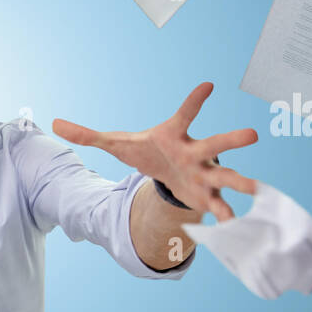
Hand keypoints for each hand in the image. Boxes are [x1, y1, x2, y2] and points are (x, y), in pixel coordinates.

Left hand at [53, 82, 258, 219]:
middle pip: (215, 144)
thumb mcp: (117, 144)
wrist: (167, 173)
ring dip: (240, 183)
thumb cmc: (147, 152)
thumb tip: (53, 122)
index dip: (195, 101)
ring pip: (225, 177)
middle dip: (232, 140)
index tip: (208, 85)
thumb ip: (87, 134)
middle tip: (254, 134)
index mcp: (174, 135)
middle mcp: (195, 153)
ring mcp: (204, 174)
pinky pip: (219, 206)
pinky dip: (227, 216)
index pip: (185, 114)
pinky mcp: (206, 196)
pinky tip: (237, 227)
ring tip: (257, 190)